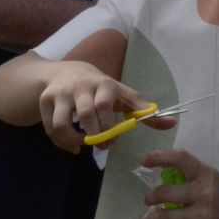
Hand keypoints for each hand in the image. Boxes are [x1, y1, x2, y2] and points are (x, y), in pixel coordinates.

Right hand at [35, 62, 170, 153]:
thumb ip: (144, 112)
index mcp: (104, 84)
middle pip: (85, 115)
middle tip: (102, 144)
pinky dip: (60, 142)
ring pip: (62, 124)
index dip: (109, 126)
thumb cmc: (102, 89)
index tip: (114, 138)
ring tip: (84, 145)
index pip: (105, 104)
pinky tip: (72, 146)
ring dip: (74, 140)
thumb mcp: (123, 96)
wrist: (68, 72)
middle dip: (95, 135)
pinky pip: (50, 128)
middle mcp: (81, 87)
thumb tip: (173, 124)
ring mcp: (61, 94)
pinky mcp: (45, 101)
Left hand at [141, 148, 218, 218]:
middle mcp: (204, 192)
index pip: (180, 158)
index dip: (159, 157)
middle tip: (148, 200)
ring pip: (164, 216)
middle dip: (150, 197)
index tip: (144, 160)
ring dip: (151, 218)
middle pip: (164, 192)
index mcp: (207, 174)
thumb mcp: (212, 180)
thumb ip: (191, 175)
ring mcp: (202, 215)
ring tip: (149, 218)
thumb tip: (159, 173)